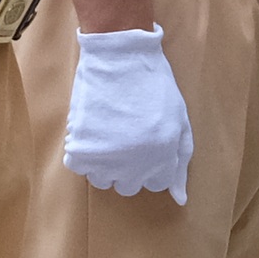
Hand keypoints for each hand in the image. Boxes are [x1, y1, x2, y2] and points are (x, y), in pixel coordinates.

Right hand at [61, 25, 195, 201]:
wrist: (119, 58)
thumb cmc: (154, 85)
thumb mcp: (179, 121)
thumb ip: (181, 161)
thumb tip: (180, 199)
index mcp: (163, 158)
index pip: (156, 184)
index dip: (151, 164)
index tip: (145, 144)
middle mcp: (135, 165)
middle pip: (128, 185)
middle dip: (128, 166)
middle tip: (125, 138)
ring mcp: (106, 158)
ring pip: (101, 179)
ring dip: (104, 163)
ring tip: (106, 136)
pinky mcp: (80, 147)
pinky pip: (78, 165)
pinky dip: (81, 153)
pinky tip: (90, 132)